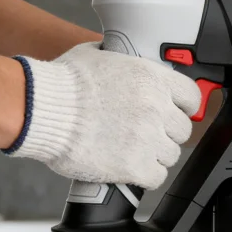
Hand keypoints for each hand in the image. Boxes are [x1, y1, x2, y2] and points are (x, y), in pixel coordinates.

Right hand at [5, 43, 200, 189]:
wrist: (40, 109)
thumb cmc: (63, 82)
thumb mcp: (100, 54)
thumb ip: (124, 61)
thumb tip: (126, 58)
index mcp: (153, 79)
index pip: (192, 97)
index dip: (183, 107)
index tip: (174, 113)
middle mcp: (156, 108)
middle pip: (182, 130)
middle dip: (166, 133)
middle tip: (146, 135)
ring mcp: (147, 138)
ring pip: (171, 155)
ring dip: (155, 155)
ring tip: (134, 151)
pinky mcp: (134, 166)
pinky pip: (156, 177)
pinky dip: (145, 176)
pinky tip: (131, 168)